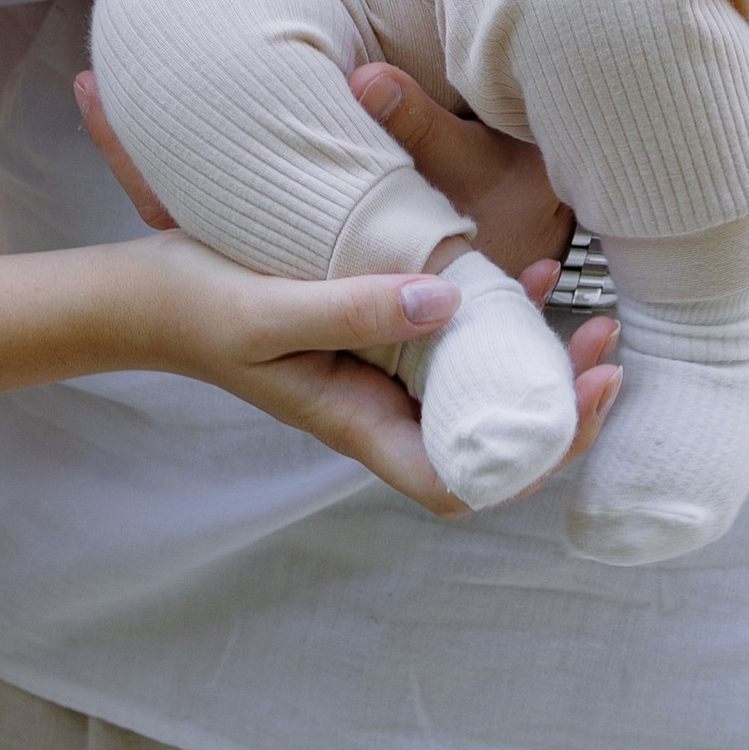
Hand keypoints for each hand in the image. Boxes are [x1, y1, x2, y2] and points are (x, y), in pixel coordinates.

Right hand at [74, 69, 620, 514]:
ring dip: (538, 359)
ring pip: (479, 388)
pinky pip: (452, 337)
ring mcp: (380, 372)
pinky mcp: (376, 329)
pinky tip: (523, 267)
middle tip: (605, 344)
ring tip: (587, 306)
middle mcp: (380, 408)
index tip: (580, 395)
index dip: (534, 455)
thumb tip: (447, 301)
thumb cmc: (195, 308)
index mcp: (357, 424)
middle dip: (558, 405)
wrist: (143, 293)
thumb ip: (351, 309)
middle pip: (489, 439)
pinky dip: (497, 313)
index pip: (462, 481)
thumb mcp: (266, 310)